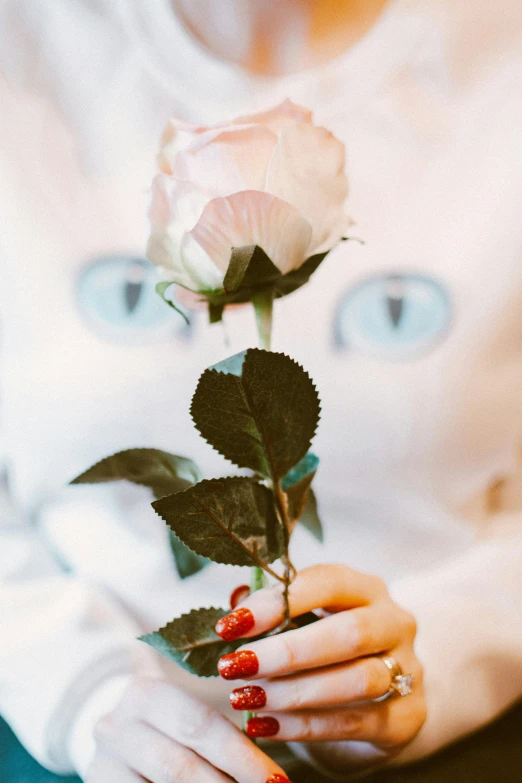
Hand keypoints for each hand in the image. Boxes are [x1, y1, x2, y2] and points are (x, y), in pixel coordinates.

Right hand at [86, 676, 290, 782]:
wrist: (117, 740)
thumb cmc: (170, 728)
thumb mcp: (189, 719)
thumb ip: (222, 738)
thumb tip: (273, 776)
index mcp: (146, 694)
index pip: (202, 725)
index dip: (243, 758)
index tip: (278, 781)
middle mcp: (116, 726)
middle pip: (180, 766)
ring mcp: (101, 764)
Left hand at [215, 564, 426, 772]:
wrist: (381, 695)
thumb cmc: (330, 646)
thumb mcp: (306, 619)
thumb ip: (273, 609)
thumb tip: (236, 603)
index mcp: (366, 588)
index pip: (328, 582)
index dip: (279, 602)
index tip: (233, 624)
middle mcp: (393, 622)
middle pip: (351, 632)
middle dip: (288, 652)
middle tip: (236, 665)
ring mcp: (408, 669)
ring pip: (358, 680)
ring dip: (295, 692)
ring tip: (247, 698)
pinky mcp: (407, 716)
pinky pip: (355, 722)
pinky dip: (304, 726)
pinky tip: (264, 725)